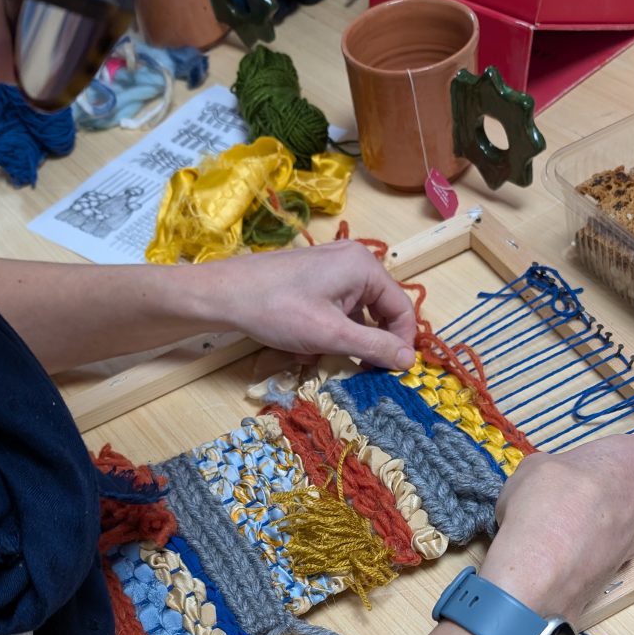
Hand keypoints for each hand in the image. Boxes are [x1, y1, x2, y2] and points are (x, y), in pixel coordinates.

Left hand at [207, 240, 416, 370]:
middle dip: (367, 344)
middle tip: (357, 371)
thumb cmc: (277, 310)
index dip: (401, 344)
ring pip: (356, 314)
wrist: (224, 294)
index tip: (392, 374)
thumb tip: (409, 362)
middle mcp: (354, 260)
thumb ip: (374, 348)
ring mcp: (333, 267)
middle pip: (380, 311)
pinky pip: (337, 308)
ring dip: (344, 341)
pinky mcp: (315, 277)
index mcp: (364, 266)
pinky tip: (305, 346)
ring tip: (319, 356)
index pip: (403, 310)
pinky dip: (328, 331)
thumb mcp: (331, 335)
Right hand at [480, 434, 633, 623]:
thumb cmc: (548, 497)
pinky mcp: (618, 570)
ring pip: (622, 527)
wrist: (541, 561)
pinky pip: (605, 553)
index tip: (617, 461)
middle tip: (575, 494)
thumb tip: (550, 479)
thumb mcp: (538, 464)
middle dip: (611, 494)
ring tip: (560, 527)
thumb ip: (558, 469)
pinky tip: (558, 551)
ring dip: (598, 526)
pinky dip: (587, 551)